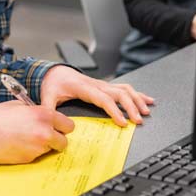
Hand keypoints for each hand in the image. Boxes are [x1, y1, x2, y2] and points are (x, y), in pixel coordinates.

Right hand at [0, 100, 74, 163]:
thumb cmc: (0, 116)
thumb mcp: (22, 105)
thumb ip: (38, 111)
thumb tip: (46, 116)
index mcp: (45, 116)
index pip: (69, 125)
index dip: (63, 126)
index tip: (59, 126)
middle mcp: (45, 133)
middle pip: (64, 141)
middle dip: (57, 138)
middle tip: (48, 134)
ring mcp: (38, 148)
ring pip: (50, 149)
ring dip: (44, 145)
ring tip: (29, 137)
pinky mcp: (29, 159)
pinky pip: (37, 155)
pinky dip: (33, 151)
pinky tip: (22, 144)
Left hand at [40, 65, 154, 126]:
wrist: (56, 72)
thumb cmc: (54, 84)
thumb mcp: (48, 96)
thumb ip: (49, 109)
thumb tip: (52, 123)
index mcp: (84, 88)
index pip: (103, 99)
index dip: (114, 110)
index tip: (123, 122)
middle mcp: (97, 85)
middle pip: (119, 93)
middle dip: (131, 107)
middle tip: (138, 121)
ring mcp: (103, 84)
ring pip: (125, 89)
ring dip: (137, 99)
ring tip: (146, 111)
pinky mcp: (106, 86)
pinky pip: (125, 88)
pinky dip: (137, 94)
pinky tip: (148, 100)